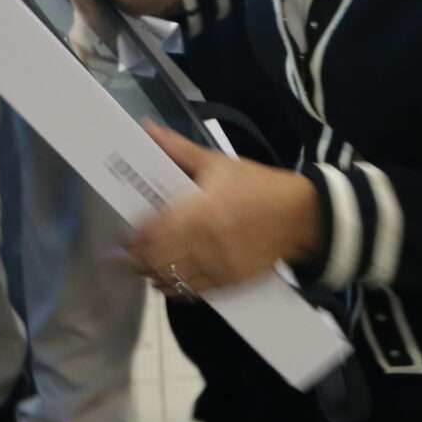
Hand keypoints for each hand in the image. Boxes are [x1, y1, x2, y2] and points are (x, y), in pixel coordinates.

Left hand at [128, 124, 321, 294]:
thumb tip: (147, 129)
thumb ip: (178, 149)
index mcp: (200, 211)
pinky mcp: (228, 284)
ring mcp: (217, 267)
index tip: (122, 236)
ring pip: (170, 279)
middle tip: (124, 254)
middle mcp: (205, 243)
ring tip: (144, 266)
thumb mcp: (217, 162)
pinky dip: (174, 288)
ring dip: (152, 274)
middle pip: (156, 260)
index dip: (132, 238)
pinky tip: (167, 278)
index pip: (153, 232)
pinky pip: (191, 293)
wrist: (299, 216)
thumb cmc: (257, 185)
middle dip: (136, 259)